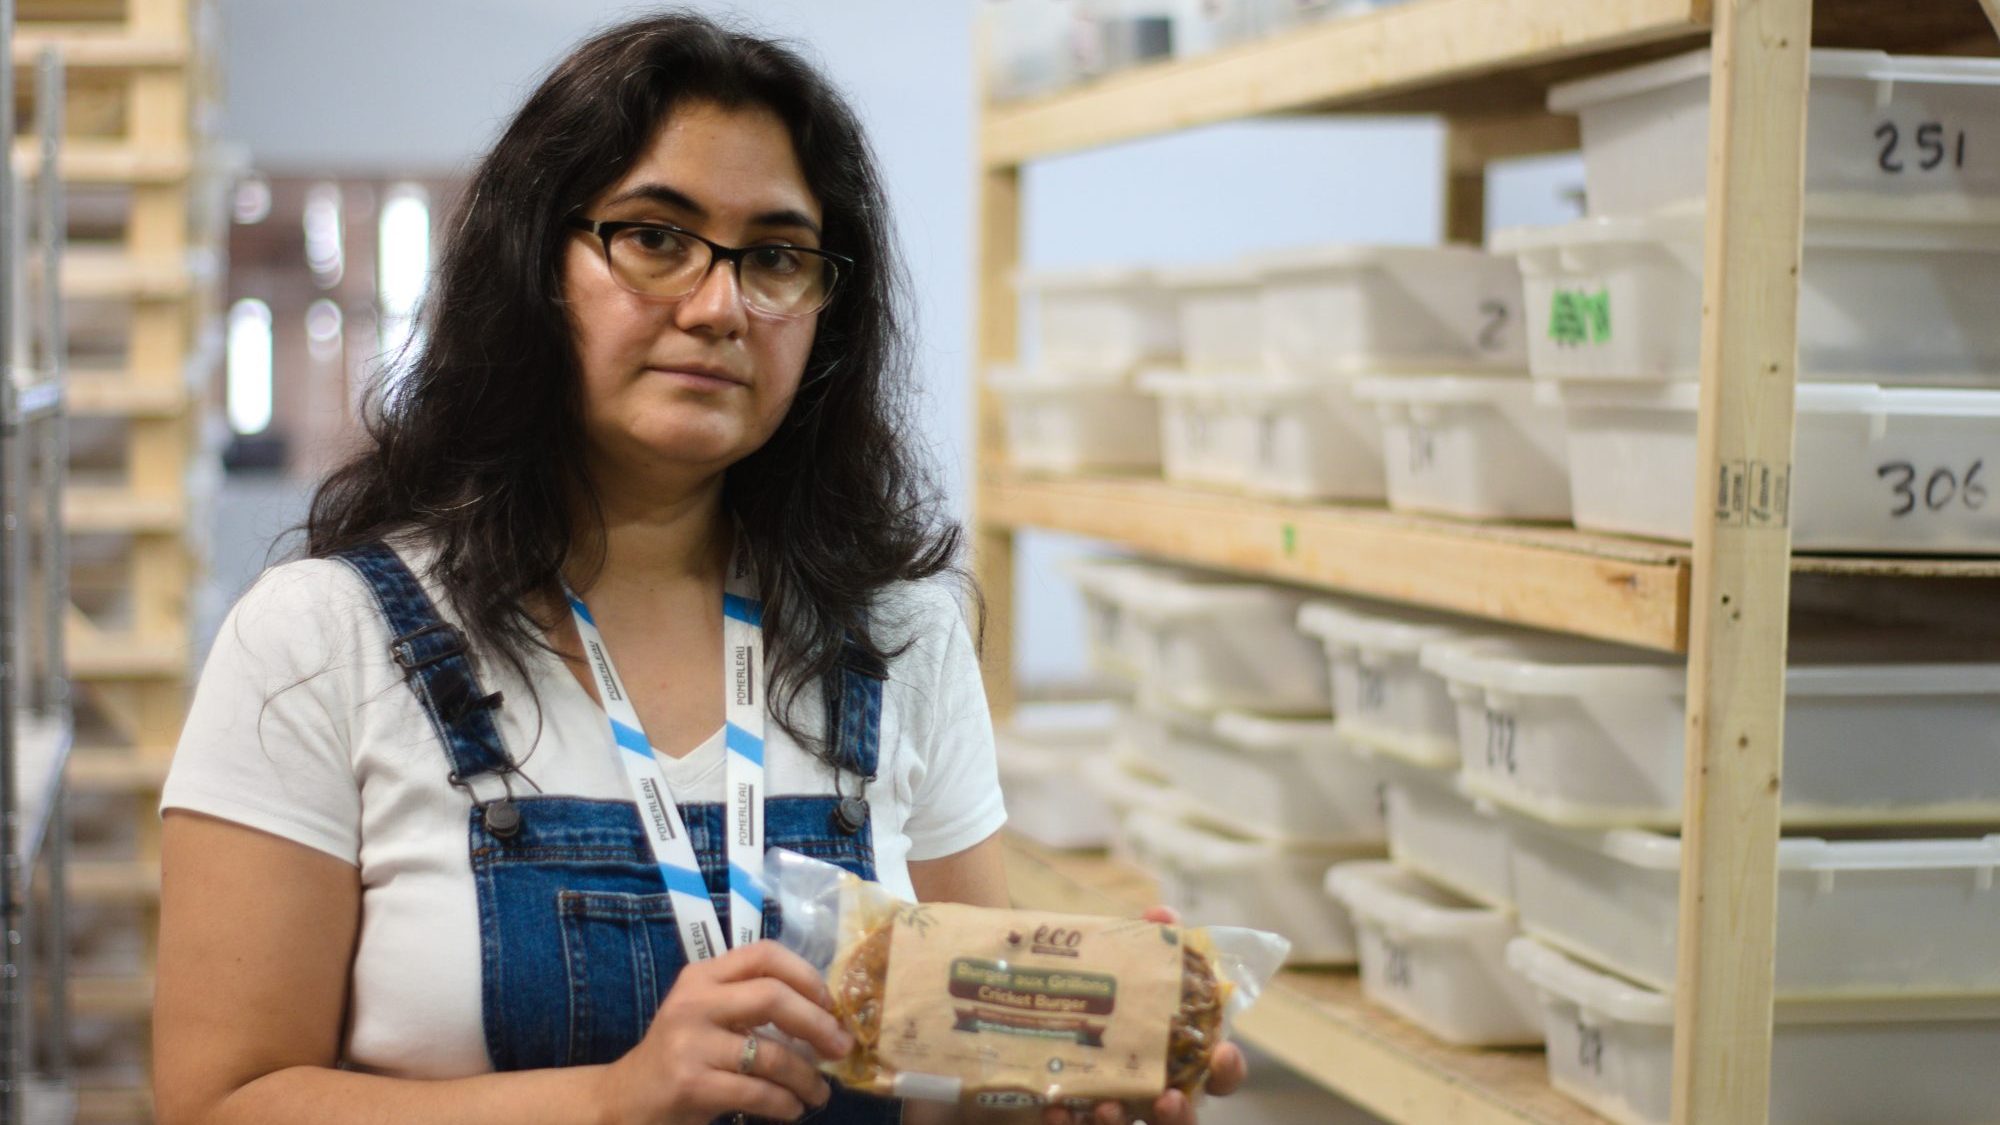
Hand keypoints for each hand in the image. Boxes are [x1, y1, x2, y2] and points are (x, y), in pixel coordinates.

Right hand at [594, 940, 854, 1124]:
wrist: (624, 1100)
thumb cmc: (680, 1055)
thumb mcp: (707, 1014)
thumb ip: (749, 1002)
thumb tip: (825, 1014)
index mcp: (703, 976)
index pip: (764, 954)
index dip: (806, 975)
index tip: (829, 1004)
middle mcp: (694, 1002)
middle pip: (773, 996)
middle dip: (818, 1024)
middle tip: (840, 1048)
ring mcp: (690, 1043)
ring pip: (772, 1054)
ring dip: (807, 1077)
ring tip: (819, 1093)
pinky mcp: (691, 1084)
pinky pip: (757, 1091)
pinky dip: (785, 1103)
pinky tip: (792, 1109)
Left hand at [1038, 906, 1249, 1124]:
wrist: (1020, 1009)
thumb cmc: (1085, 991)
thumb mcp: (1109, 960)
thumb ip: (1139, 939)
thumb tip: (1163, 916)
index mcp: (1171, 1053)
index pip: (1217, 1073)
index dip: (1228, 1069)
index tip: (1223, 1052)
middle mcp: (1149, 1089)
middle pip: (1182, 1118)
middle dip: (1180, 1114)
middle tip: (1167, 1099)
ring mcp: (1113, 1108)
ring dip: (1122, 1123)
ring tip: (1106, 1107)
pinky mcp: (1073, 1117)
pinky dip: (1069, 1124)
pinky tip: (1056, 1108)